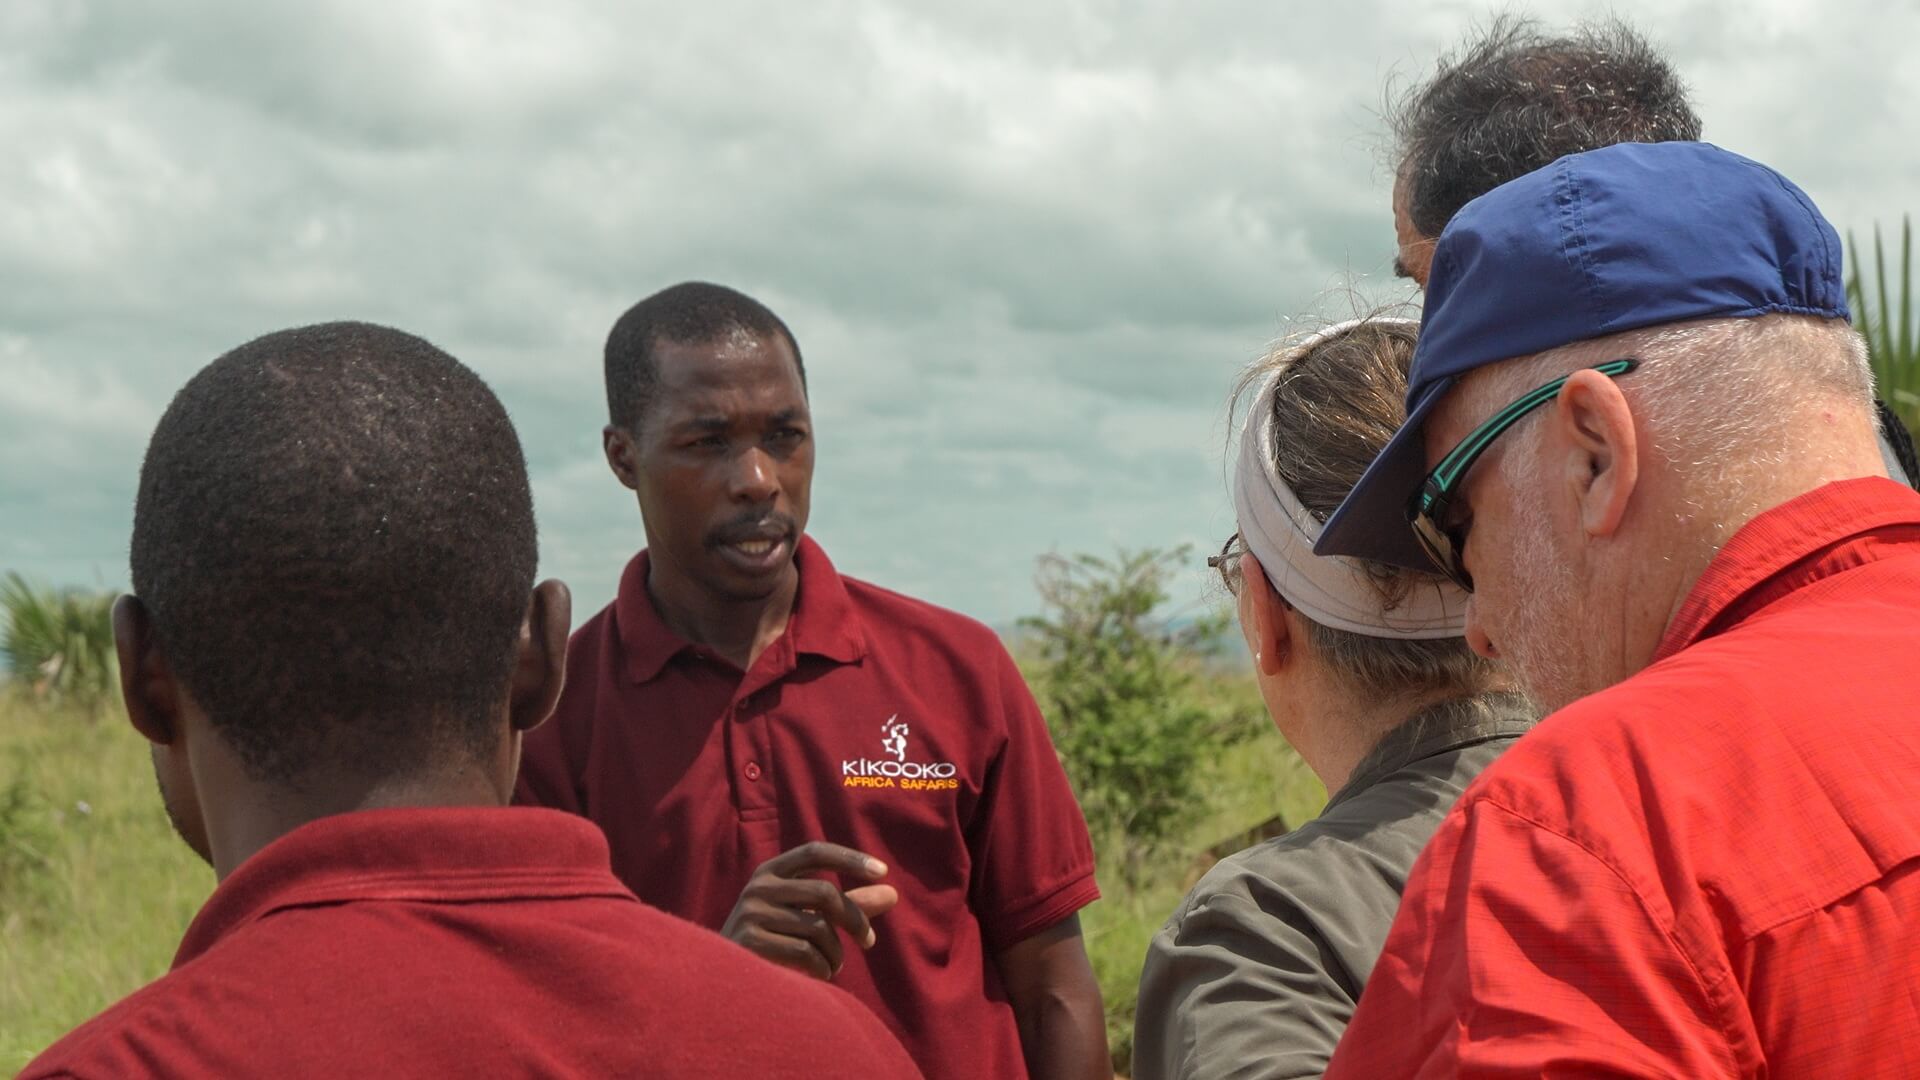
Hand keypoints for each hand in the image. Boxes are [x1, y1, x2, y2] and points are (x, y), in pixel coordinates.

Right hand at [720, 841, 899, 979]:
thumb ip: (847, 904)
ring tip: (835, 965)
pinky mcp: (750, 943)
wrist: (723, 977)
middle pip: (824, 893)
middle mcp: (759, 887)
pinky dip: (823, 967)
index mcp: (771, 872)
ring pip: (817, 927)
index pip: (814, 852)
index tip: (882, 870)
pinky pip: (805, 953)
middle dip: (854, 919)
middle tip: (869, 941)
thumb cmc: (774, 940)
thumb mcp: (805, 915)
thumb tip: (892, 893)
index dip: (849, 857)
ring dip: (837, 952)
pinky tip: (822, 974)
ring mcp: (752, 914)